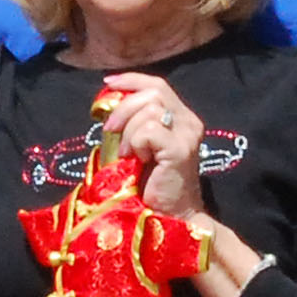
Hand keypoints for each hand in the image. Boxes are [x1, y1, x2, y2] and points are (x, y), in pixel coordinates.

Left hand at [93, 73, 208, 217]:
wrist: (172, 217)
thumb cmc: (151, 185)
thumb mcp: (141, 146)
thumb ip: (134, 123)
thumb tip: (108, 105)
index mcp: (182, 118)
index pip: (157, 84)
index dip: (131, 80)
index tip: (107, 84)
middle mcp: (189, 122)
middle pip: (153, 92)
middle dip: (123, 107)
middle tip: (109, 129)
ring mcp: (187, 134)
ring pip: (150, 110)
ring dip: (129, 131)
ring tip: (128, 154)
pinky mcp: (180, 150)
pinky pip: (149, 130)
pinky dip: (135, 142)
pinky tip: (137, 159)